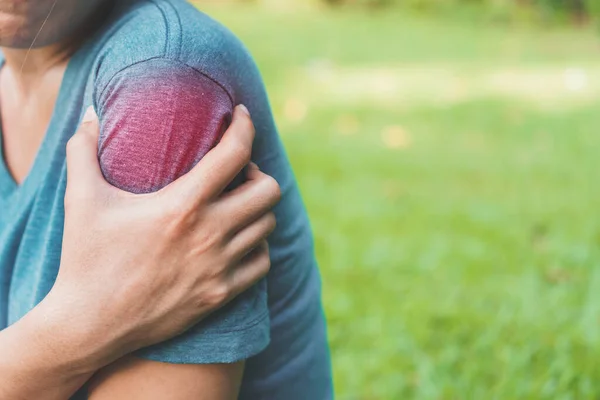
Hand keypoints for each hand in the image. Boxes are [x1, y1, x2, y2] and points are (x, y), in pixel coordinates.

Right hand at [39, 105, 279, 371]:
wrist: (89, 325)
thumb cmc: (85, 258)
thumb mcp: (81, 200)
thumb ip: (82, 150)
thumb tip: (87, 114)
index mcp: (181, 205)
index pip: (234, 153)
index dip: (245, 126)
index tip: (242, 116)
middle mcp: (209, 235)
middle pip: (269, 190)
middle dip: (258, 173)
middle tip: (237, 173)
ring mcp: (218, 267)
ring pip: (267, 226)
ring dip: (257, 209)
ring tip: (236, 204)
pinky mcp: (220, 295)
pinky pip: (262, 263)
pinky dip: (256, 246)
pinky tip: (237, 241)